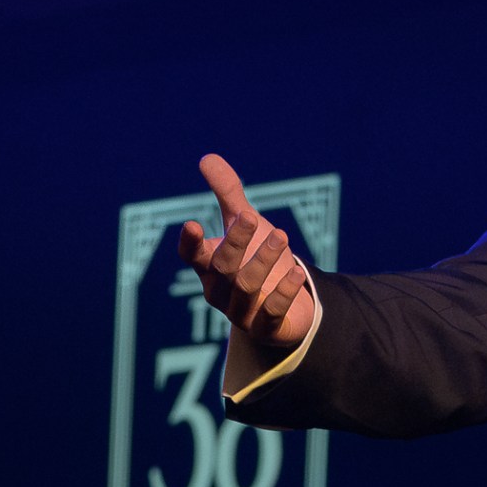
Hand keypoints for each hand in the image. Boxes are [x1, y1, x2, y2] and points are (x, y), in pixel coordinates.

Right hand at [178, 153, 315, 348]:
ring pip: (246, 287)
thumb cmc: (257, 260)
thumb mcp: (244, 225)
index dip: (190, 243)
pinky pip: (270, 313)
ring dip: (262, 261)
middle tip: (252, 217)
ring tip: (281, 237)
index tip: (193, 224)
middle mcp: (219, 290)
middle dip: (236, 243)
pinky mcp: (265, 328)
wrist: (285, 307)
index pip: (192, 256)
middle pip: (222, 268)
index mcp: (208, 266)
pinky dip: (283, 293)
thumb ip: (228, 194)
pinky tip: (296, 272)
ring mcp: (240, 312)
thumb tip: (207, 158)